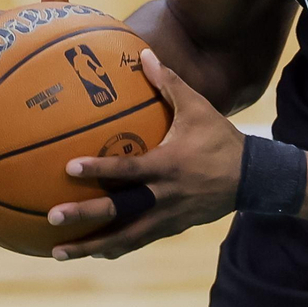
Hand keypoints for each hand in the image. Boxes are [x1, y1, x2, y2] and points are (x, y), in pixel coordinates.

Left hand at [47, 49, 242, 260]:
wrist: (254, 178)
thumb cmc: (221, 140)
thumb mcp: (199, 109)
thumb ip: (170, 84)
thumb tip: (145, 54)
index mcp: (168, 165)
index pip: (128, 169)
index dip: (100, 169)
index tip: (70, 168)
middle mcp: (164, 195)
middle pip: (120, 210)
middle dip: (86, 215)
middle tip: (53, 217)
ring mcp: (167, 216)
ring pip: (125, 236)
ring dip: (92, 245)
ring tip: (59, 252)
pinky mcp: (172, 228)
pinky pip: (138, 241)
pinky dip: (115, 248)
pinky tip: (93, 252)